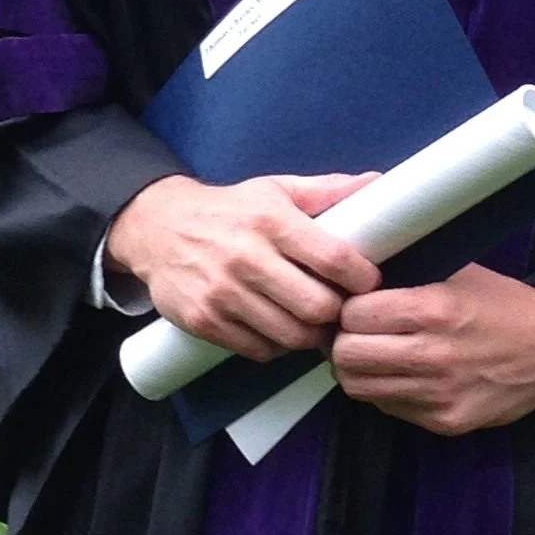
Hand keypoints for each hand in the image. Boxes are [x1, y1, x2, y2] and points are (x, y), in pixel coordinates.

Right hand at [106, 171, 379, 362]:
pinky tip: (276, 326)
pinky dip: (275, 346)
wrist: (158, 228)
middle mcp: (246, 257)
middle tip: (338, 306)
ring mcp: (222, 293)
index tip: (366, 281)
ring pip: (291, 336)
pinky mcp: (204, 321)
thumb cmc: (230, 210)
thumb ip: (327, 191)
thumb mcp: (276, 190)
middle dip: (336, 312)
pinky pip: (259, 351)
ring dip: (309, 334)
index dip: (362, 277)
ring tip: (311, 320)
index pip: (334, 259)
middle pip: (318, 307)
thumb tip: (376, 183)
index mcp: (271, 221)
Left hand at [331, 262, 534, 436]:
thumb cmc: (504, 305)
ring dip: (357, 369)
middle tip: (353, 332)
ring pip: (360, 388)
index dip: (348, 307)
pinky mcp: (444, 423)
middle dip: (342, 341)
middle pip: (347, 356)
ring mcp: (438, 396)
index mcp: (434, 310)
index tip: (355, 304)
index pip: (355, 315)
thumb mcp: (459, 274)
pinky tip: (399, 374)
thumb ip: (409, 278)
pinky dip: (384, 390)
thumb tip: (356, 280)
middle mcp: (432, 356)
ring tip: (370, 354)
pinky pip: (388, 407)